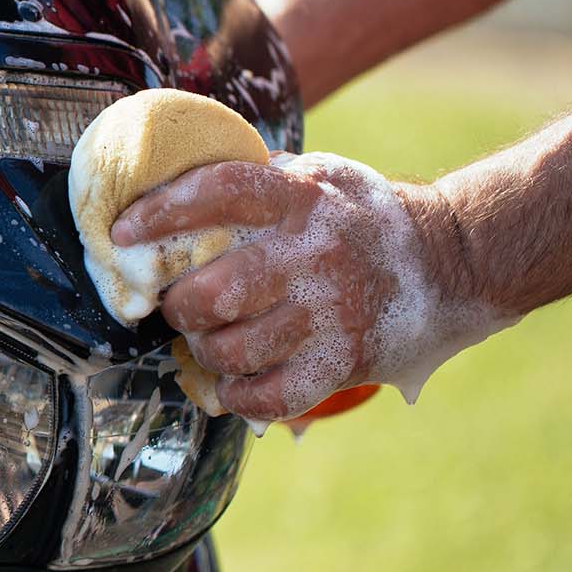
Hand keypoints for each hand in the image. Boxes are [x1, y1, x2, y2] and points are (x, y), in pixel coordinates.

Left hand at [111, 153, 467, 422]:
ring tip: (207, 340)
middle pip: (214, 292)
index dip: (162, 211)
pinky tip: (235, 381)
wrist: (450, 260)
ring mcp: (330, 312)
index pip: (220, 193)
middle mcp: (313, 255)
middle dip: (178, 306)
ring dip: (205, 351)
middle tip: (176, 305)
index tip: (122, 232)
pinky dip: (239, 395)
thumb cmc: (359, 217)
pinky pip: (269, 396)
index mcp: (300, 198)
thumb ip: (258, 179)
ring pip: (233, 349)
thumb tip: (171, 177)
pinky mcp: (343, 360)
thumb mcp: (317, 176)